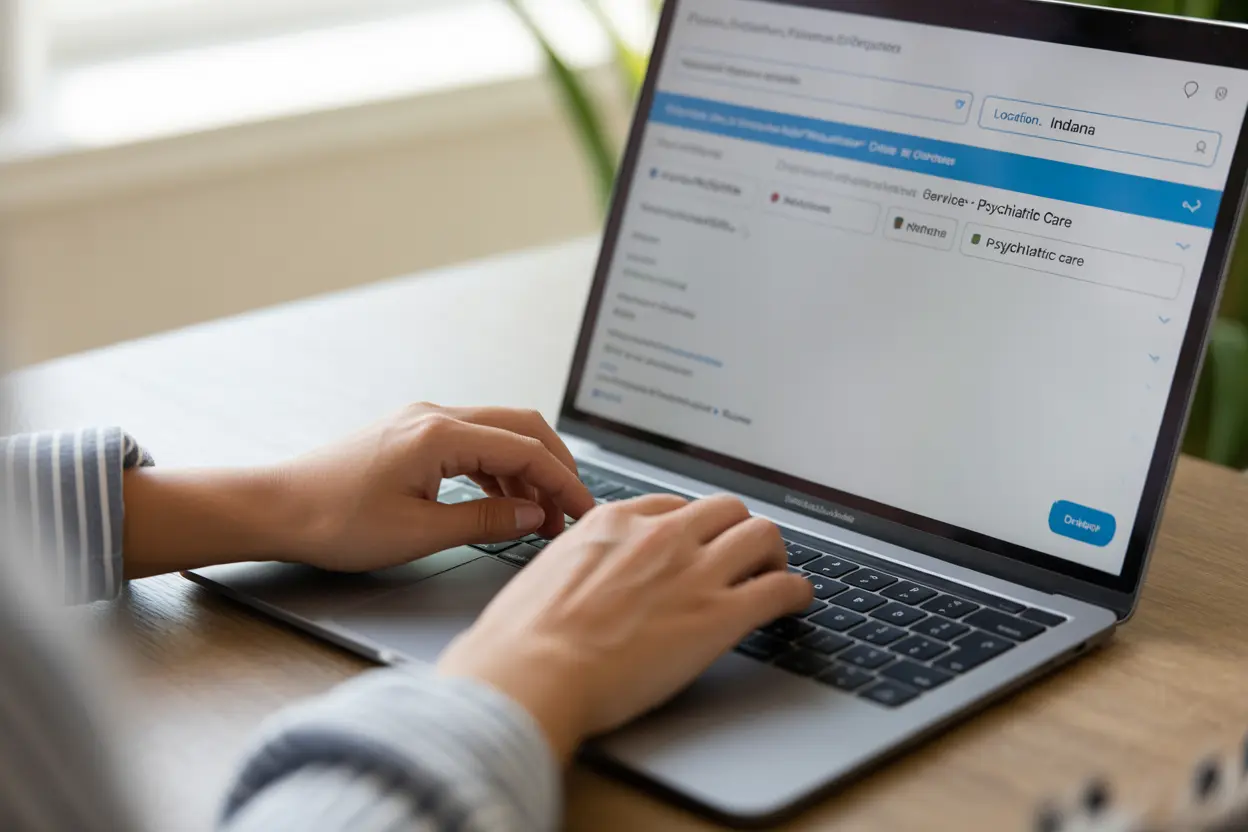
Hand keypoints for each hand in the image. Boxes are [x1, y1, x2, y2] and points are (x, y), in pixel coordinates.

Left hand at [121, 403, 594, 577]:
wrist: (275, 508)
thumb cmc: (334, 522)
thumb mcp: (419, 532)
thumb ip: (486, 520)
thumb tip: (535, 515)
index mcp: (441, 434)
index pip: (527, 450)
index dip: (564, 484)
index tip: (586, 514)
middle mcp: (436, 415)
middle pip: (521, 428)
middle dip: (555, 468)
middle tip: (572, 511)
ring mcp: (422, 422)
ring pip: (498, 434)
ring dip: (526, 471)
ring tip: (539, 517)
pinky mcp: (411, 436)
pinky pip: (472, 444)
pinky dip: (497, 471)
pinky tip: (502, 504)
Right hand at [436, 494, 812, 762]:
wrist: (531, 673)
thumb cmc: (520, 641)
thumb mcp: (542, 576)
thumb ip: (575, 566)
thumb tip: (577, 582)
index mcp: (612, 523)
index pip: (670, 506)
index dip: (690, 527)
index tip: (695, 543)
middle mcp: (658, 536)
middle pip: (723, 509)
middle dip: (736, 530)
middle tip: (741, 556)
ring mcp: (693, 572)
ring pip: (761, 535)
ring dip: (773, 553)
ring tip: (774, 574)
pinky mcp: (718, 616)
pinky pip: (780, 588)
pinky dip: (797, 592)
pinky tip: (796, 603)